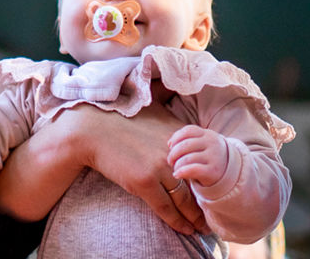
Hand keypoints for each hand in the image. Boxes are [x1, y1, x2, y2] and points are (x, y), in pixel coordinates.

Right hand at [76, 103, 209, 233]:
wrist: (92, 127)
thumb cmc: (121, 115)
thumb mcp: (152, 103)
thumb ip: (168, 98)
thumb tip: (170, 81)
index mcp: (181, 135)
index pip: (203, 161)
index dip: (211, 178)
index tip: (217, 190)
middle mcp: (176, 151)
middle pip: (198, 182)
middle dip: (207, 202)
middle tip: (215, 216)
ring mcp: (160, 167)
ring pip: (184, 199)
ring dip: (195, 217)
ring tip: (203, 228)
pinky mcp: (144, 182)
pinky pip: (165, 207)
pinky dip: (177, 220)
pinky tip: (185, 228)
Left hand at [168, 125, 228, 187]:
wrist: (227, 170)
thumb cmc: (207, 156)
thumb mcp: (201, 143)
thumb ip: (187, 139)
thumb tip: (170, 143)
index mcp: (208, 134)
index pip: (188, 130)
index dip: (175, 138)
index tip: (171, 147)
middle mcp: (212, 143)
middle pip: (185, 145)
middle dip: (173, 154)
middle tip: (170, 161)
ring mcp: (214, 156)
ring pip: (187, 158)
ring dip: (177, 165)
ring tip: (176, 169)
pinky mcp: (213, 171)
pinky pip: (193, 169)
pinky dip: (181, 172)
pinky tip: (177, 175)